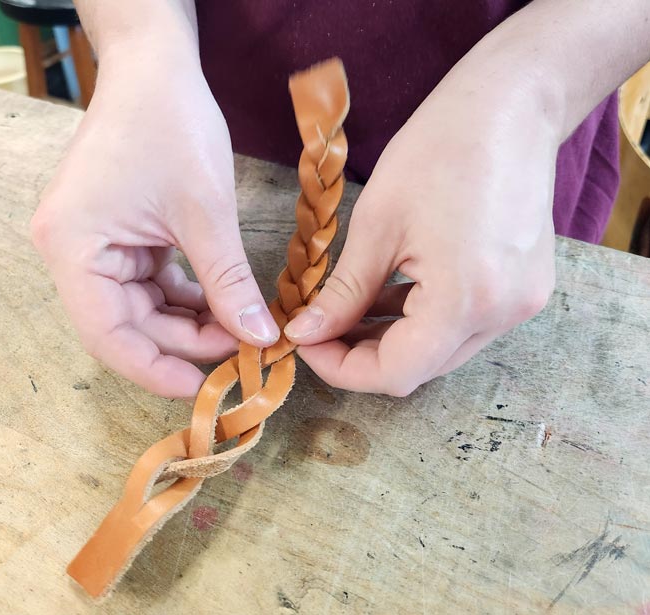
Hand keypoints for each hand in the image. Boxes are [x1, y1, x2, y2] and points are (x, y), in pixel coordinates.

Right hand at [32, 43, 278, 397]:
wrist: (156, 69)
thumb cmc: (171, 125)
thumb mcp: (206, 213)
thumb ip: (229, 283)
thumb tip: (260, 337)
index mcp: (74, 247)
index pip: (107, 335)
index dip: (155, 369)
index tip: (203, 385)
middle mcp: (75, 253)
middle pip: (127, 326)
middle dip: (185, 342)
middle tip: (242, 348)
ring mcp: (96, 246)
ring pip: (143, 310)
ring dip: (191, 322)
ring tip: (241, 327)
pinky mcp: (121, 239)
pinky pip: (152, 285)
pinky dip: (188, 298)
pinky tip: (223, 304)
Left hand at [284, 62, 556, 395]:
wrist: (512, 104)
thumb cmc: (439, 149)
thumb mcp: (377, 225)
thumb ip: (342, 293)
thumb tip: (305, 334)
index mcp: (466, 300)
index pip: (396, 373)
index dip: (342, 369)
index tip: (305, 344)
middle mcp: (503, 314)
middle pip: (420, 366)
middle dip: (363, 354)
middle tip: (320, 328)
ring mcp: (521, 303)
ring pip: (441, 349)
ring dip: (391, 337)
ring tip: (350, 307)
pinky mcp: (524, 288)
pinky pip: (464, 324)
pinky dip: (422, 319)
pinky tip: (392, 292)